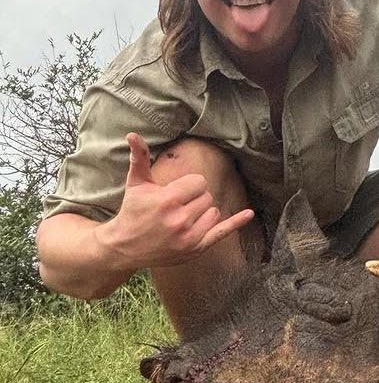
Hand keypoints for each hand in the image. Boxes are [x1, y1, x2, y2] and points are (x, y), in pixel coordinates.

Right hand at [96, 133, 254, 269]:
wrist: (126, 247)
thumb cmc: (133, 211)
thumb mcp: (136, 184)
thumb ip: (140, 158)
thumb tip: (133, 134)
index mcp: (168, 200)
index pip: (199, 182)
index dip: (188, 185)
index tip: (175, 192)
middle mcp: (180, 219)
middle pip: (207, 196)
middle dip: (194, 198)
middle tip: (176, 207)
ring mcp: (189, 236)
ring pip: (214, 211)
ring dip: (202, 212)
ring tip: (182, 218)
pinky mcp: (196, 248)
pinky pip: (222, 232)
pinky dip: (236, 222)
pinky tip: (249, 213)